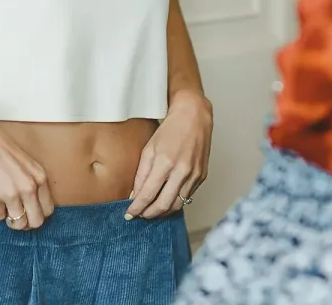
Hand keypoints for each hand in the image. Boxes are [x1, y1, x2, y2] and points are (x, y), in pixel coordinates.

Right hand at [0, 112, 54, 230]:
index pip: (48, 210)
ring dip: (11, 221)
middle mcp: (29, 187)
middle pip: (36, 222)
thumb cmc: (2, 150)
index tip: (30, 213)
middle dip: (27, 223)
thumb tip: (33, 206)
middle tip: (18, 218)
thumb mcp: (27, 165)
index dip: (38, 214)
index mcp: (40, 178)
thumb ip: (33, 183)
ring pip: (18, 224)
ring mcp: (11, 194)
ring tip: (5, 210)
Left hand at [125, 90, 211, 218]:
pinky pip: (187, 196)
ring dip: (162, 211)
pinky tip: (166, 199)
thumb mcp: (149, 149)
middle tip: (140, 215)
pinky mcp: (202, 176)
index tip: (129, 214)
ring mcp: (194, 175)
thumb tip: (134, 195)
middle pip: (163, 205)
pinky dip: (175, 202)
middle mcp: (182, 171)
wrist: (194, 116)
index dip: (136, 208)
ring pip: (177, 205)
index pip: (148, 195)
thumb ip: (141, 174)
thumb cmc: (170, 129)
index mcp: (165, 163)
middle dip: (149, 214)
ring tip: (152, 210)